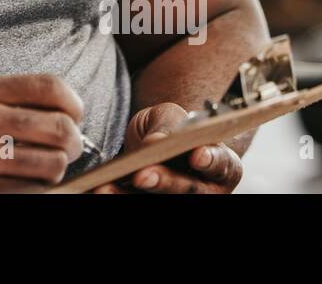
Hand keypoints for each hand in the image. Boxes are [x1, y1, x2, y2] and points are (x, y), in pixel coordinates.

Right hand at [0, 74, 85, 192]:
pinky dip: (38, 186)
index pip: (47, 86)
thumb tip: (59, 105)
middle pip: (59, 127)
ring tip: (46, 164)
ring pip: (52, 164)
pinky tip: (26, 179)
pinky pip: (32, 190)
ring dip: (58, 167)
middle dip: (74, 138)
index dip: (73, 101)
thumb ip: (4, 95)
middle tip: (69, 143)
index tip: (75, 112)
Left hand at [91, 102, 241, 193]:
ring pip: (162, 203)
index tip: (196, 154)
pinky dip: (119, 197)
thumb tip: (156, 142)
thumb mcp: (170, 115)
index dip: (210, 160)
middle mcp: (207, 191)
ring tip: (107, 187)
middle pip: (189, 190)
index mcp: (221, 164)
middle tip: (142, 174)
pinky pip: (138, 204)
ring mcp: (181, 201)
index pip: (221, 163)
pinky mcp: (155, 205)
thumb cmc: (169, 127)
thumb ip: (168, 125)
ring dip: (132, 196)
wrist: (154, 142)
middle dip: (164, 182)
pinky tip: (100, 189)